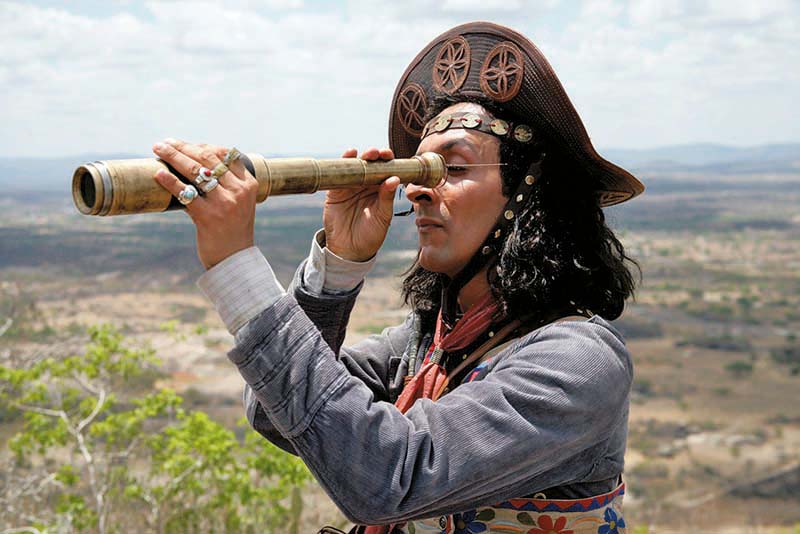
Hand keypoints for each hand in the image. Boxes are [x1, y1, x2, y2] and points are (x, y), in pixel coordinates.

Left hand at [151, 139, 257, 269]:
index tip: (184, 144)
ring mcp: (225, 203)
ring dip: (174, 157)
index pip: (224, 154)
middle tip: (164, 143)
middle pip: (207, 158)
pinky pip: (186, 193)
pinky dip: (170, 181)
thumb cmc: (232, 229)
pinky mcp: (209, 217)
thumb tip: (193, 160)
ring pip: (195, 171)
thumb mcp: (238, 202)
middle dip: (183, 147)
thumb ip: (225, 183)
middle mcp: (239, 191)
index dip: (202, 146)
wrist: (235, 260)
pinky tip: (158, 174)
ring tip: (158, 150)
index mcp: (248, 183)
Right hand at [323, 147, 399, 261]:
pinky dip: (343, 162)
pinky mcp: (335, 190)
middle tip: (378, 153)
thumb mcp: (382, 217)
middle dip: (375, 154)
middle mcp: (366, 185)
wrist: (349, 250)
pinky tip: (349, 155)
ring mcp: (350, 186)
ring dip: (361, 156)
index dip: (388, 160)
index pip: (386, 170)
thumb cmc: (371, 235)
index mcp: (381, 189)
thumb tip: (394, 178)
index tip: (390, 156)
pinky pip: (339, 174)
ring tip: (367, 154)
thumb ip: (387, 198)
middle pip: (371, 163)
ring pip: (356, 166)